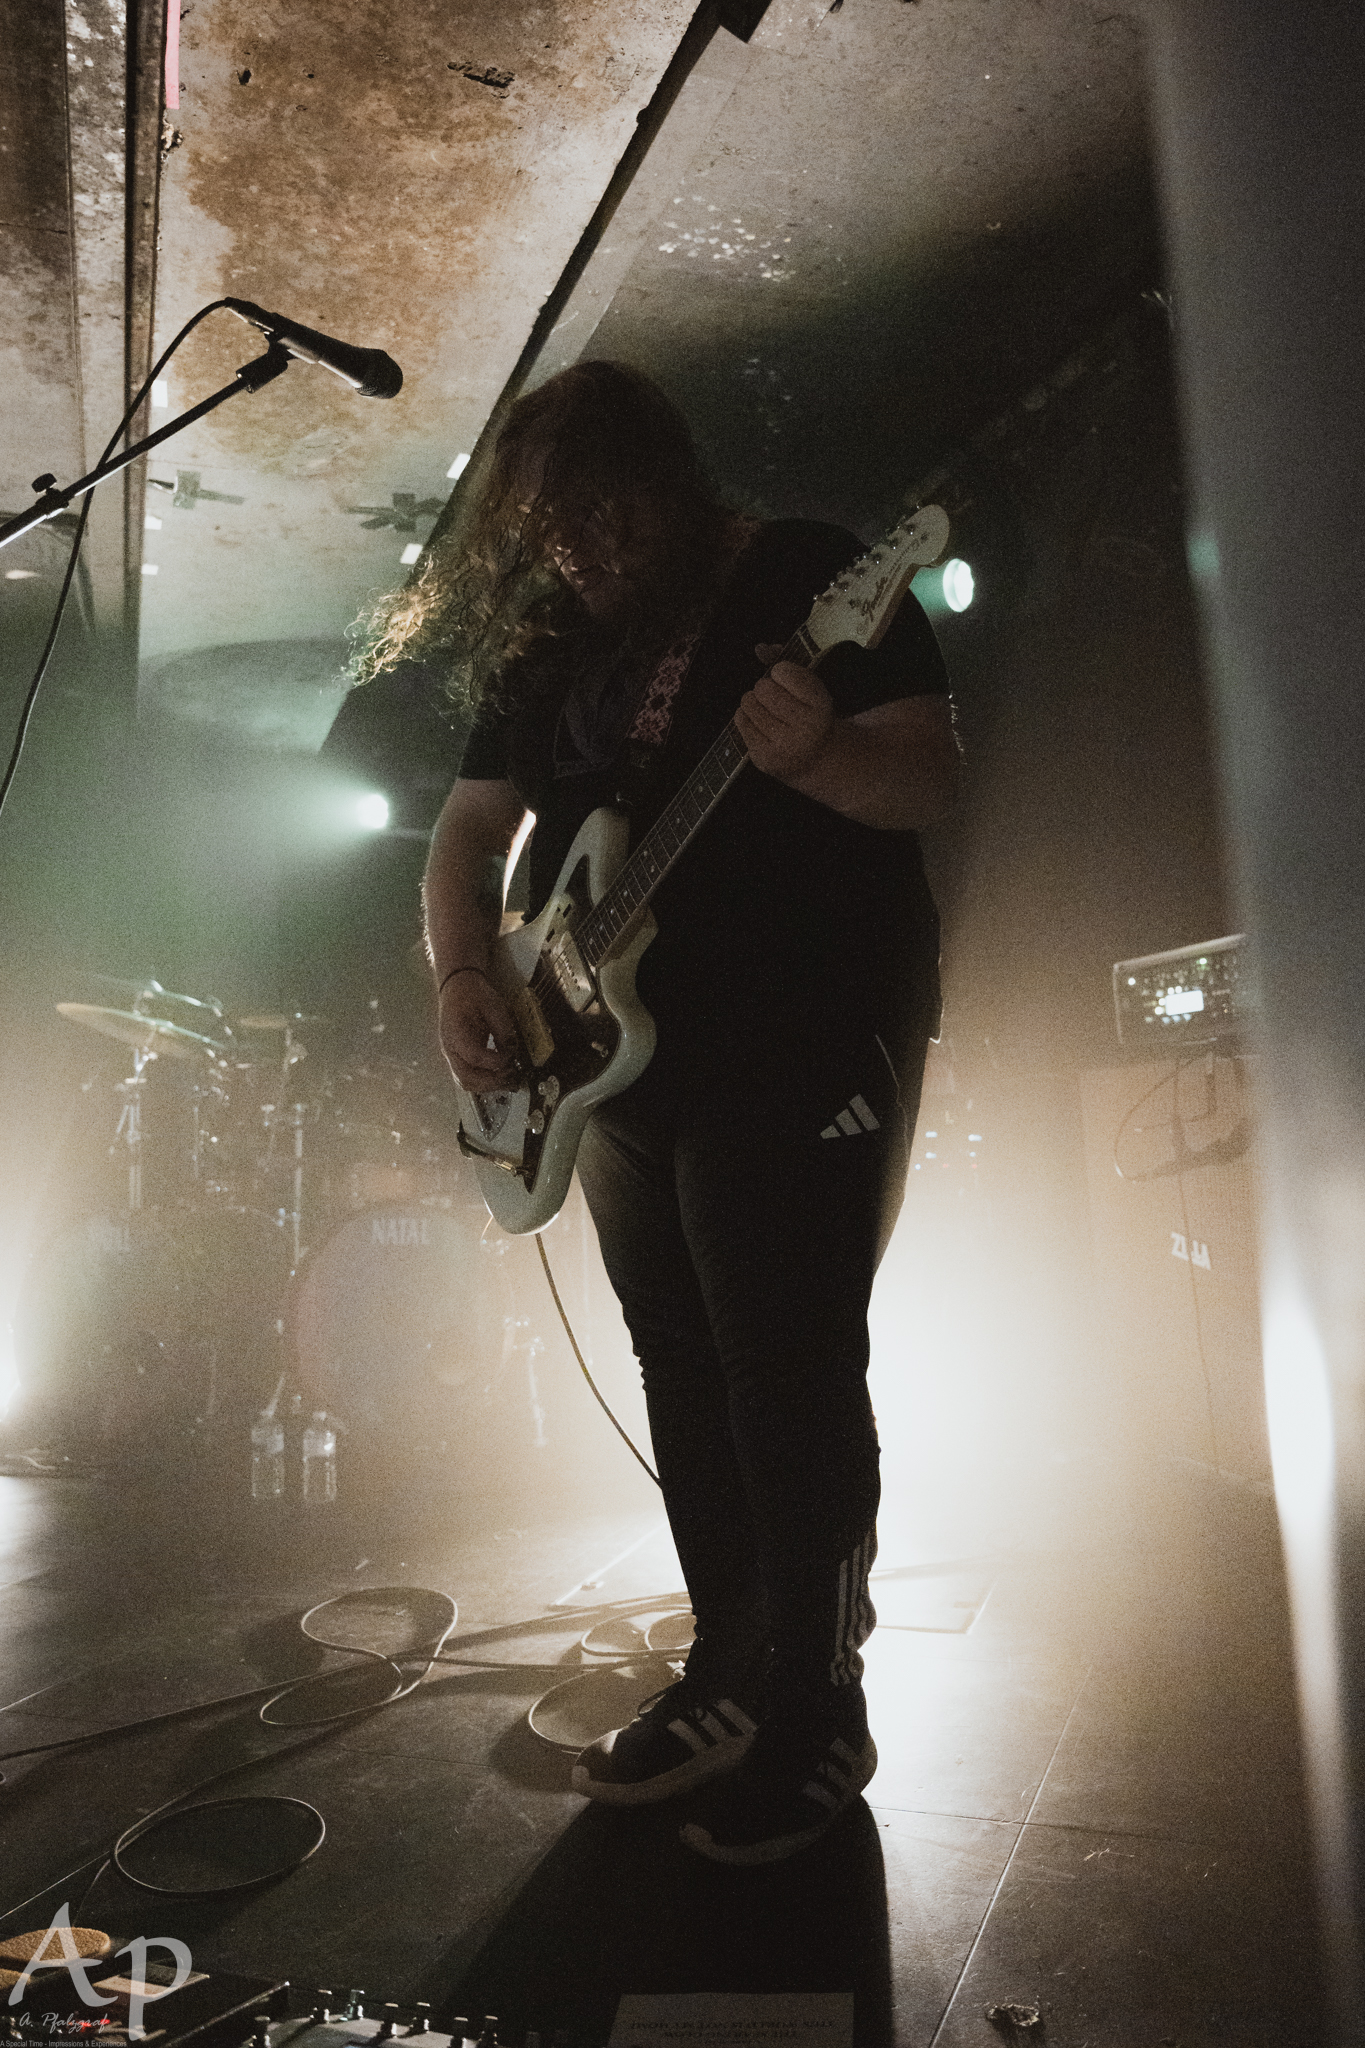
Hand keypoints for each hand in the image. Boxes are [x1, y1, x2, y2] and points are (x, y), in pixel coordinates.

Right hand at [438, 968, 521, 1092]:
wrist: (457, 987)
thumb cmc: (473, 994)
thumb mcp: (493, 1004)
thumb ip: (503, 1028)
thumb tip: (512, 1050)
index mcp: (455, 1031)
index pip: (474, 1056)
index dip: (495, 1062)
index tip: (511, 1058)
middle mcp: (450, 1048)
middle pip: (466, 1077)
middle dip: (492, 1082)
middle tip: (512, 1077)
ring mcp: (452, 1055)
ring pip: (465, 1082)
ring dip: (488, 1086)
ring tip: (509, 1082)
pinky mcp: (459, 1058)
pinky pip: (468, 1078)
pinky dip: (484, 1083)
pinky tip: (500, 1079)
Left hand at [736, 645, 834, 785]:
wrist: (817, 758)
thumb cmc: (811, 717)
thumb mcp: (810, 689)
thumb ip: (787, 664)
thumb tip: (760, 648)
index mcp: (820, 704)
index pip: (784, 671)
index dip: (780, 671)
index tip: (785, 678)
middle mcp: (805, 727)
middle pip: (763, 688)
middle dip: (764, 687)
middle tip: (774, 698)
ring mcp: (784, 745)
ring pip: (749, 703)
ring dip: (753, 702)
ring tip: (767, 711)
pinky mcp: (765, 757)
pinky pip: (741, 722)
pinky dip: (745, 716)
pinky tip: (759, 722)